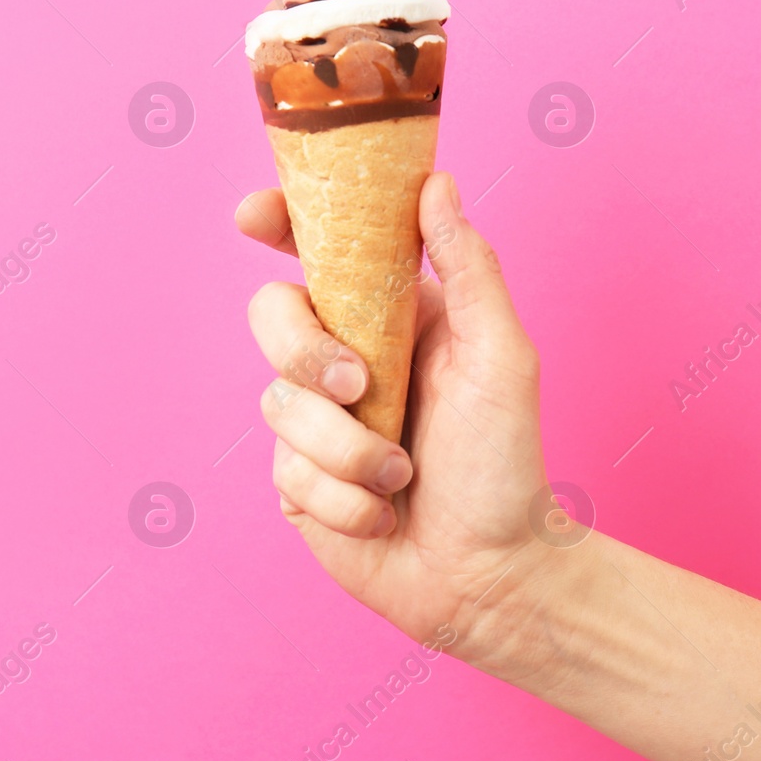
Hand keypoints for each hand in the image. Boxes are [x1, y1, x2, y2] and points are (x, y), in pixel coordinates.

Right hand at [236, 172, 554, 666]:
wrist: (489, 575)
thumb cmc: (506, 464)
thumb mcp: (501, 357)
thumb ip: (470, 268)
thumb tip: (436, 185)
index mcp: (393, 317)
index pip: (323, 252)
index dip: (282, 223)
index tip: (254, 215)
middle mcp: (347, 360)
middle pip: (272, 316)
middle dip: (306, 352)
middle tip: (360, 388)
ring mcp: (317, 422)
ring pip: (279, 404)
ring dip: (348, 450)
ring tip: (402, 478)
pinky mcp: (298, 481)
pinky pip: (287, 470)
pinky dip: (343, 497)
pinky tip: (381, 514)